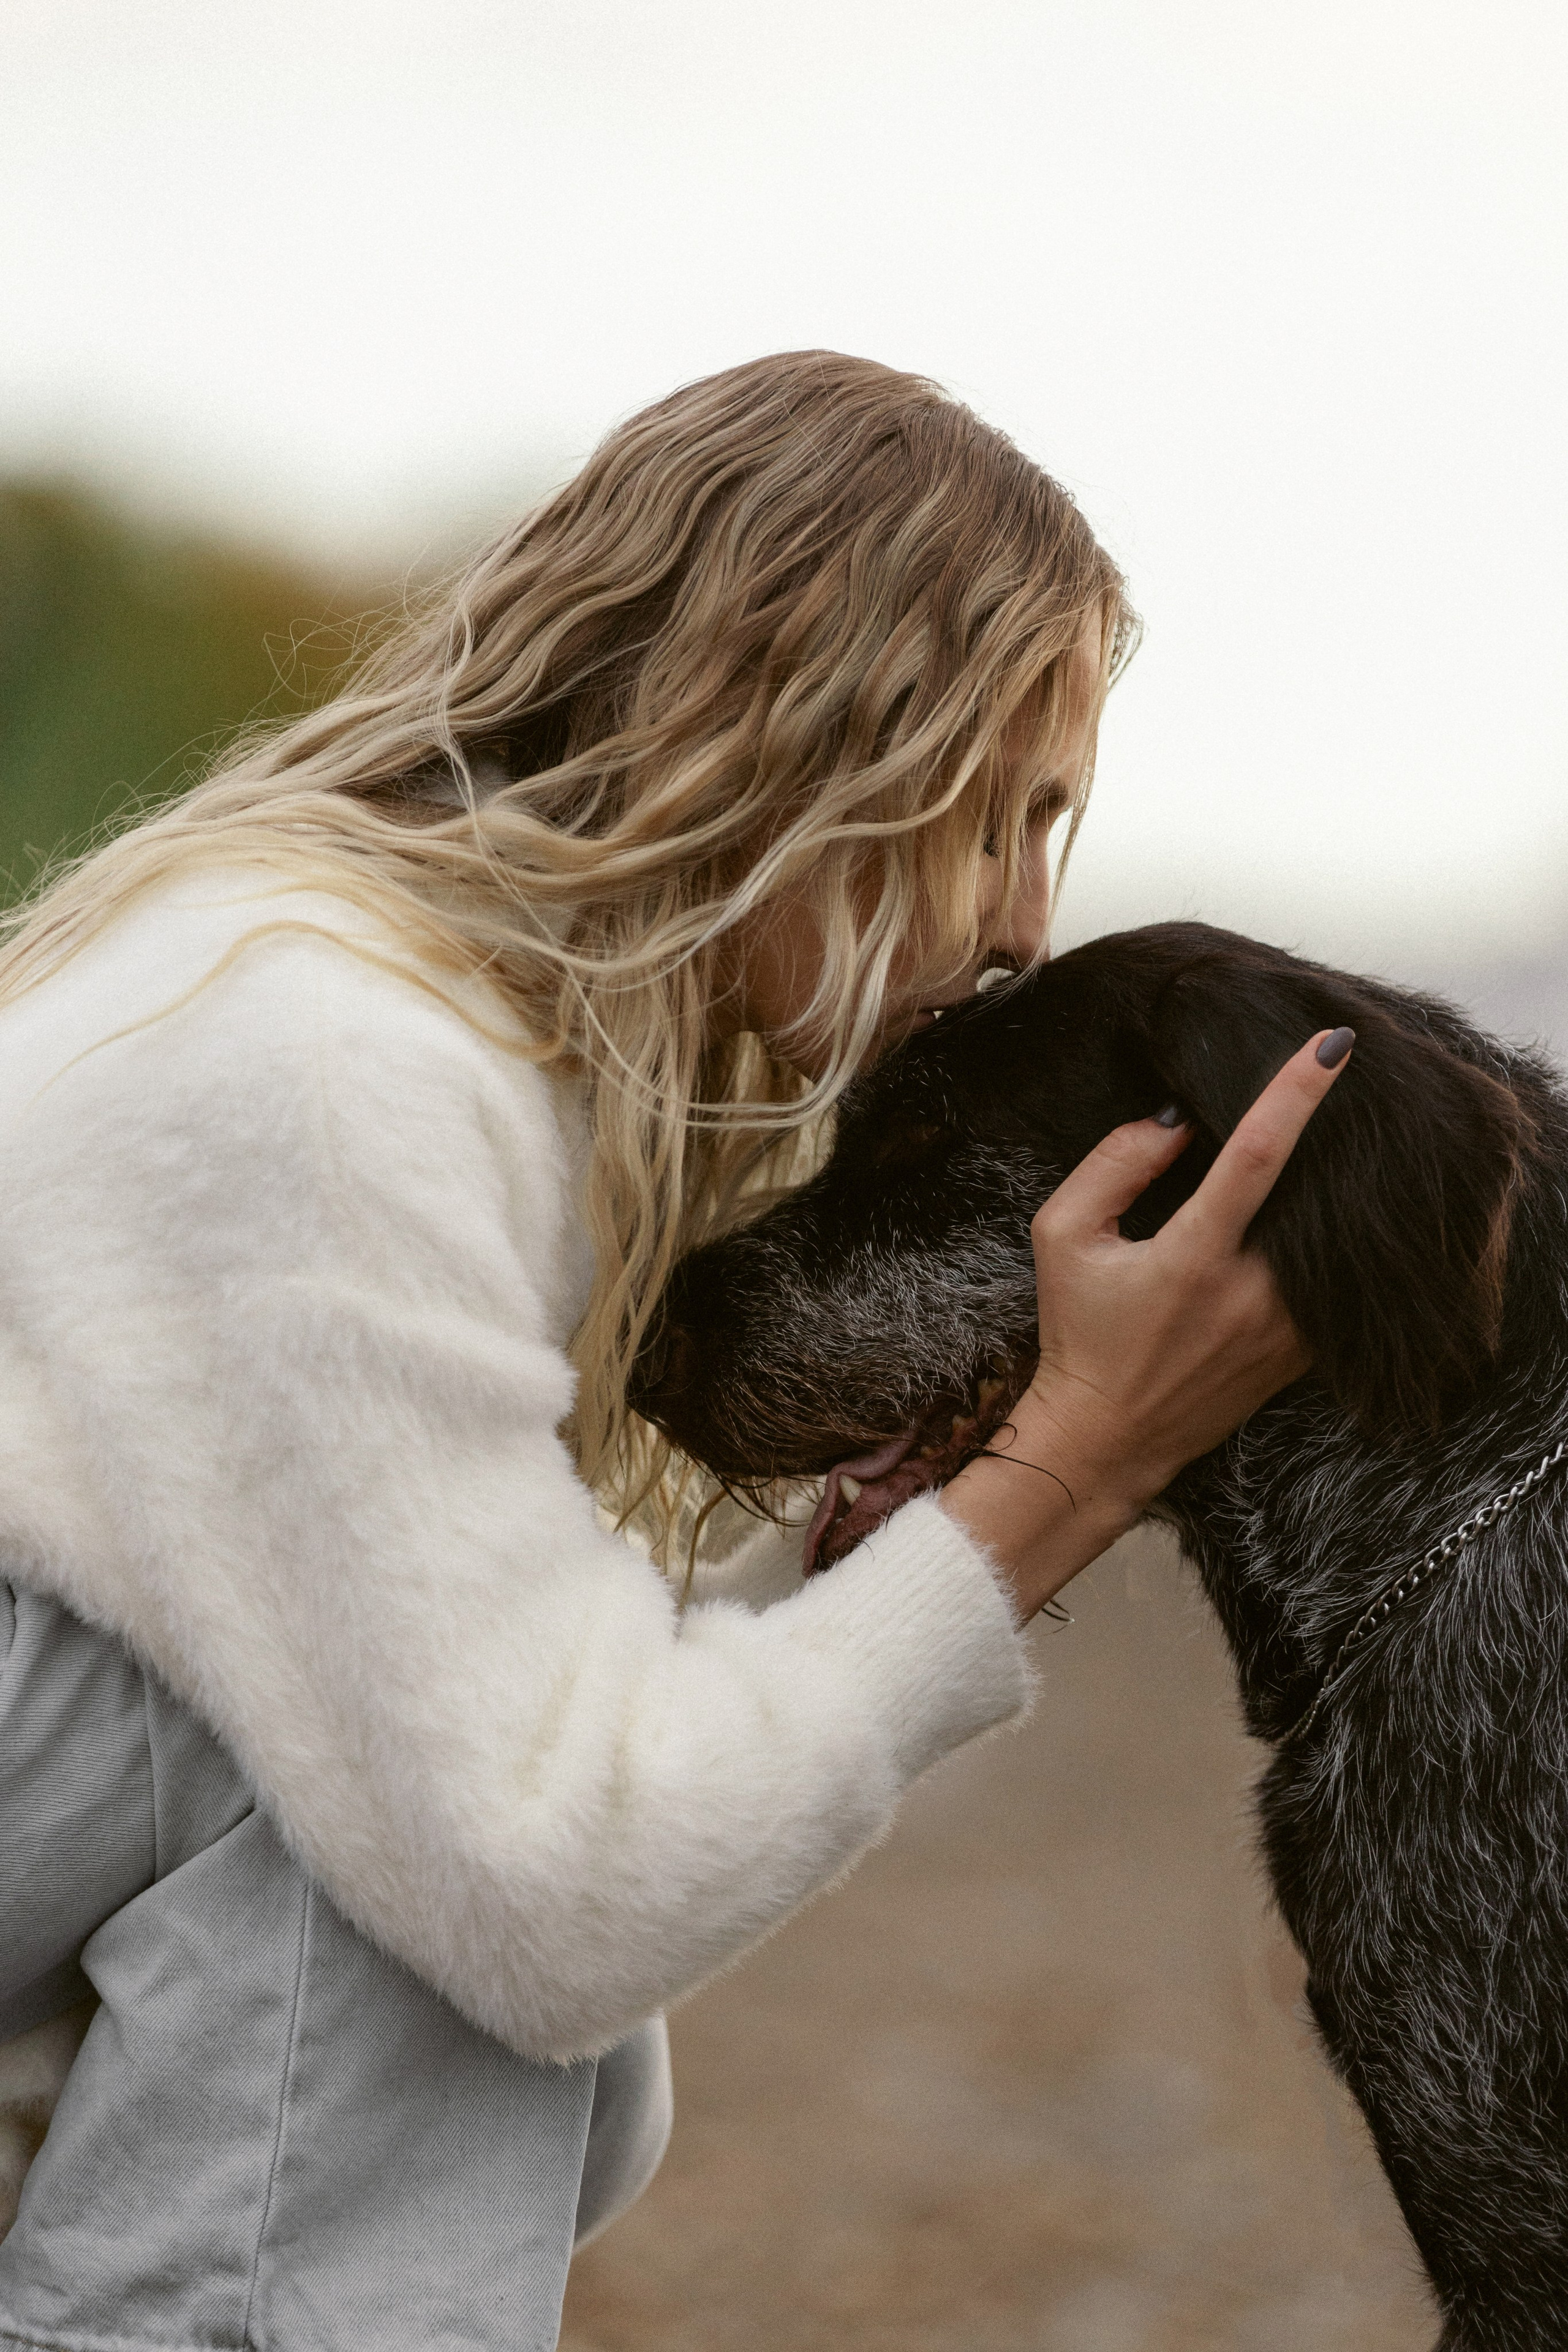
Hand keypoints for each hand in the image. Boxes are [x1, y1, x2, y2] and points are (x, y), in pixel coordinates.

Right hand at [938, 1028, 1353, 1620]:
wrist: (1107, 1437)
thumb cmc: (1078, 1333)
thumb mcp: (1062, 1236)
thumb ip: (1115, 1165)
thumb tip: (1178, 1119)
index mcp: (1194, 1257)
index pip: (1258, 1157)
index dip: (1296, 1093)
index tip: (1333, 1045)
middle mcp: (1253, 1295)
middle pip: (1314, 1191)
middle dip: (1329, 1133)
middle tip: (1339, 1082)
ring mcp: (1285, 1331)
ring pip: (1331, 1239)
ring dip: (1334, 1189)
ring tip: (1332, 1148)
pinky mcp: (1301, 1356)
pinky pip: (1333, 1284)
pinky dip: (1332, 1244)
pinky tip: (1322, 1216)